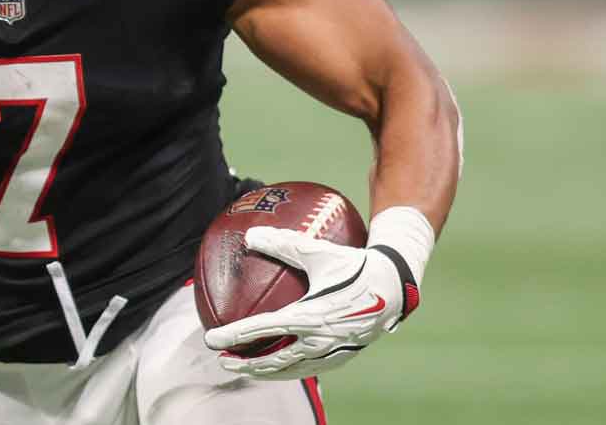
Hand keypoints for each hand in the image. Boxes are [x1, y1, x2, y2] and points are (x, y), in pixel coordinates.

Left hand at [202, 226, 420, 379]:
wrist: (394, 287)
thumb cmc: (354, 265)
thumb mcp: (318, 251)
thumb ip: (283, 243)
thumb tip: (249, 234)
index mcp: (310, 315)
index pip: (263, 329)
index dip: (234, 336)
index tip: (210, 339)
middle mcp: (320, 340)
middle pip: (274, 360)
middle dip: (245, 363)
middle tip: (221, 359)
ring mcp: (332, 352)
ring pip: (291, 370)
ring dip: (264, 371)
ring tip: (243, 368)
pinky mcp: (341, 357)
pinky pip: (308, 369)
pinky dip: (287, 370)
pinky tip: (276, 364)